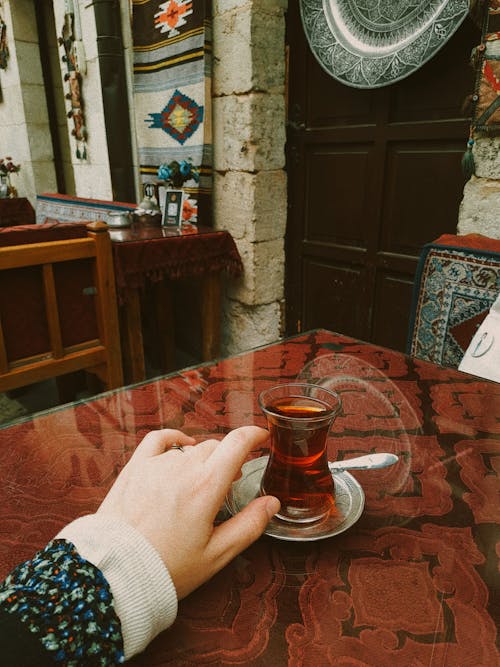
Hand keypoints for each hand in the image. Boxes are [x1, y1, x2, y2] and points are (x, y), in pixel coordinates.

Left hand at [97, 426, 279, 598]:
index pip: (237, 443)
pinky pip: (159, 439)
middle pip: (215, 448)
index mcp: (206, 486)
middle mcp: (182, 467)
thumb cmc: (167, 567)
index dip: (254, 435)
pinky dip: (174, 439)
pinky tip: (180, 445)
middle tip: (229, 482)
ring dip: (201, 460)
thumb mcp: (216, 554)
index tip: (262, 436)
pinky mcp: (135, 467)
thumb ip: (249, 525)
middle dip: (227, 459)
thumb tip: (272, 503)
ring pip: (190, 449)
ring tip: (198, 485)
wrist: (115, 573)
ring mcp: (156, 465)